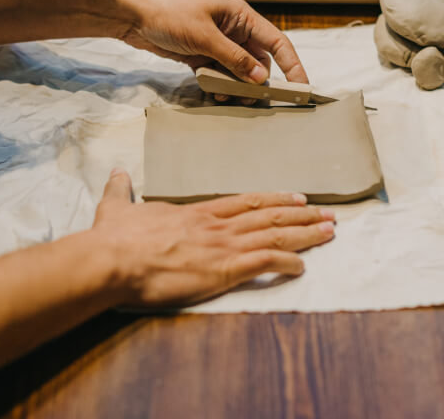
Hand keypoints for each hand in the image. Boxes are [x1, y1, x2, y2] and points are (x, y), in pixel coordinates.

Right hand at [93, 169, 334, 306]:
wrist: (114, 259)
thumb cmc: (115, 238)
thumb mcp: (116, 208)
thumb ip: (120, 191)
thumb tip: (116, 173)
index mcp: (196, 213)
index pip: (244, 201)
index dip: (273, 199)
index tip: (295, 197)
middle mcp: (216, 226)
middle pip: (268, 215)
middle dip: (301, 214)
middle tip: (327, 213)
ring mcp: (222, 246)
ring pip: (274, 234)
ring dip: (304, 233)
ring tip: (329, 232)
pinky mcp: (223, 270)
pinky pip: (265, 262)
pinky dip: (287, 262)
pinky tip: (302, 266)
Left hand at [115, 0, 308, 88]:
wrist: (129, 11)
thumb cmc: (168, 12)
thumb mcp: (204, 36)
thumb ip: (234, 59)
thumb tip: (261, 79)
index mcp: (241, 16)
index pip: (277, 43)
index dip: (292, 66)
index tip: (301, 89)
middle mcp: (233, 30)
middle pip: (258, 61)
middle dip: (259, 83)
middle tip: (254, 102)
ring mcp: (216, 43)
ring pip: (238, 71)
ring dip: (236, 86)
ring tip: (228, 98)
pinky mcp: (199, 55)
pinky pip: (218, 74)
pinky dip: (218, 85)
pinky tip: (213, 93)